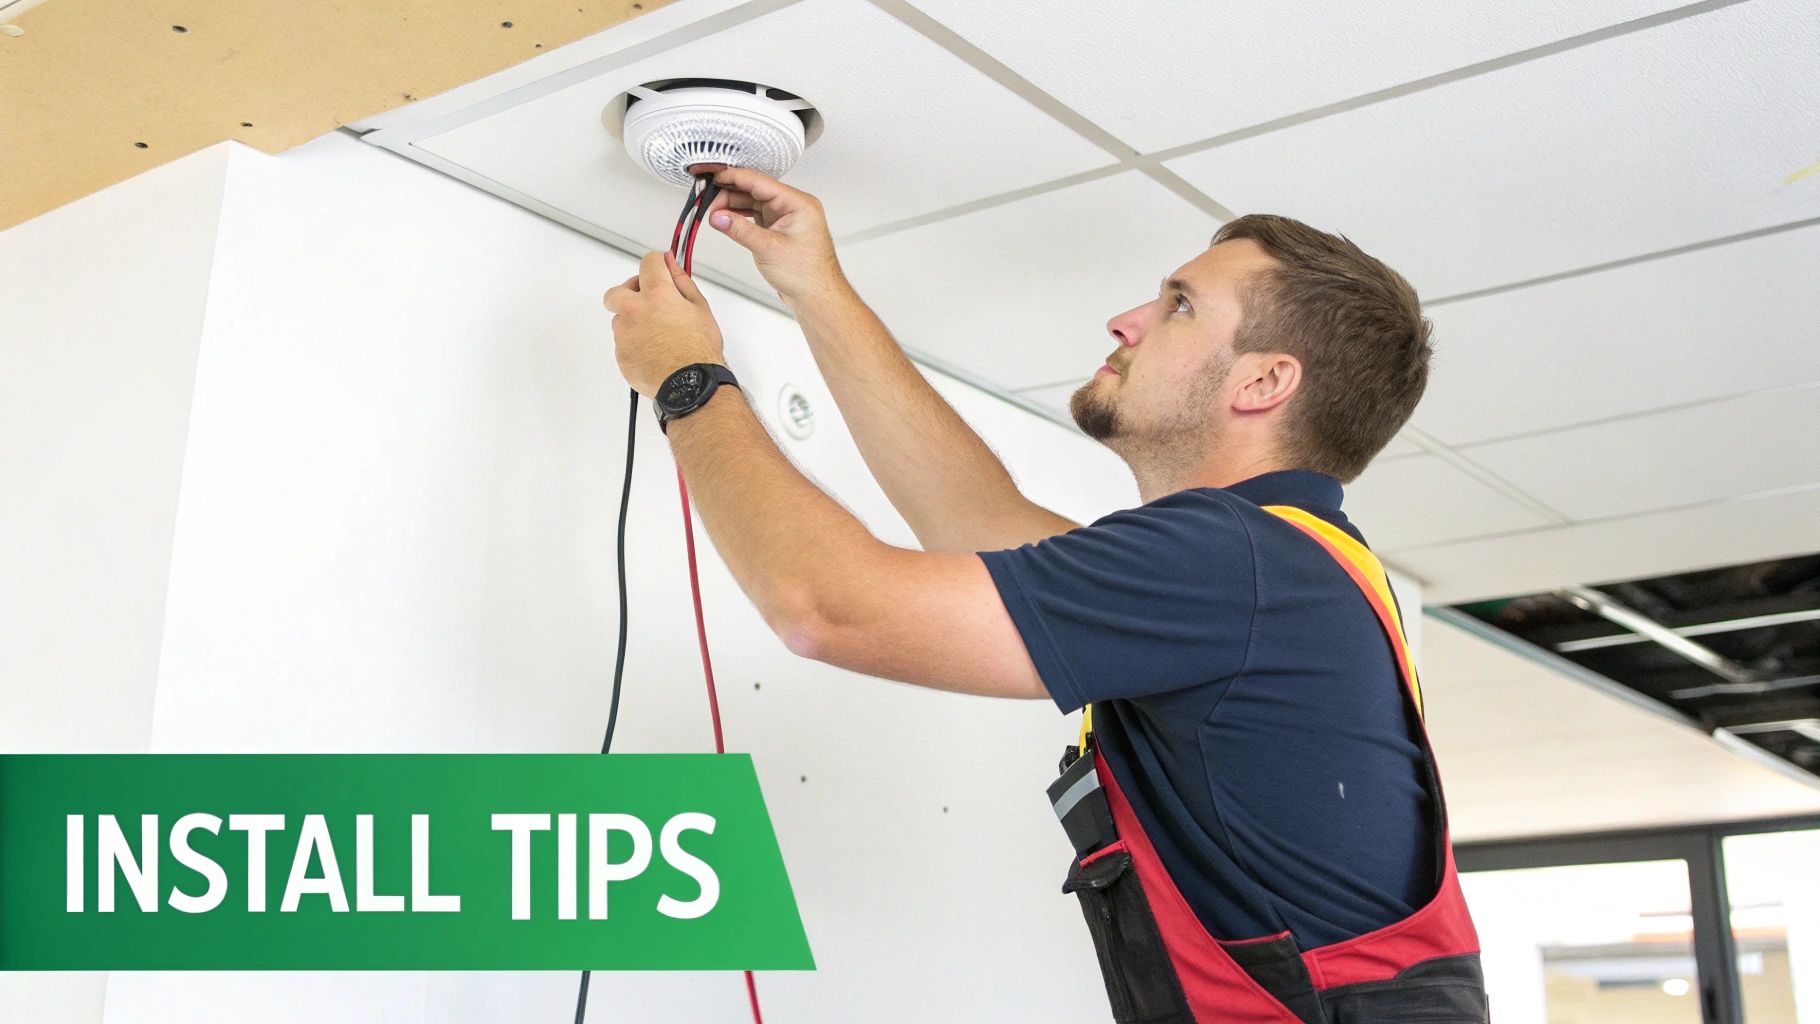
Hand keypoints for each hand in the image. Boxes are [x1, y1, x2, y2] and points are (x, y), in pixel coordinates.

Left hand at [603, 251, 725, 397]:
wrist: (690, 385)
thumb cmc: (699, 350)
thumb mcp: (700, 309)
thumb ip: (682, 281)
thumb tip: (670, 264)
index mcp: (656, 294)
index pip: (648, 262)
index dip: (656, 264)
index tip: (660, 270)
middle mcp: (634, 311)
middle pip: (616, 292)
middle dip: (630, 293)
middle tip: (649, 303)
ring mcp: (624, 334)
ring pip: (620, 320)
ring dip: (633, 322)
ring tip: (658, 336)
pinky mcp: (621, 355)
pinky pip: (623, 344)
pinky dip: (635, 345)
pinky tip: (654, 353)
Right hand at [705, 167, 845, 304]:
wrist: (817, 298)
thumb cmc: (808, 275)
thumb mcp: (768, 248)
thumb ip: (740, 229)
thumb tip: (718, 217)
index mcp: (798, 203)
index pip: (760, 181)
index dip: (734, 177)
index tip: (714, 178)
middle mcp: (793, 207)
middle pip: (755, 190)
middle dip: (730, 194)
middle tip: (710, 203)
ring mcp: (786, 219)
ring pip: (754, 203)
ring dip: (733, 207)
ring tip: (715, 214)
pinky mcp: (779, 230)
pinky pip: (756, 217)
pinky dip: (741, 218)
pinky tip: (728, 221)